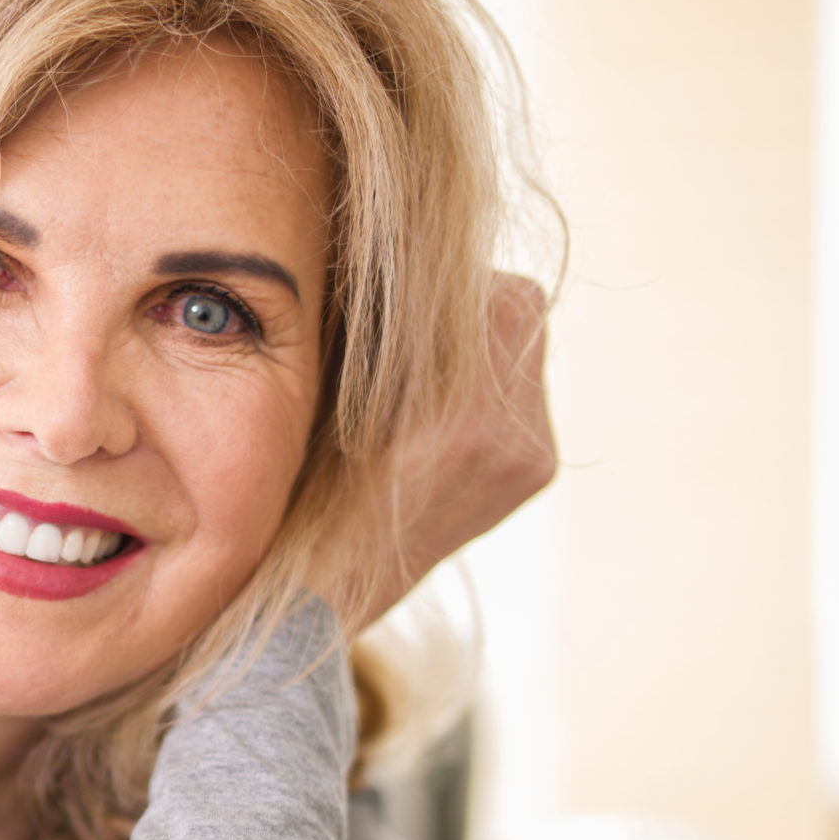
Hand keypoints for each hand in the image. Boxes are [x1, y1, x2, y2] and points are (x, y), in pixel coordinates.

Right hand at [315, 271, 554, 631]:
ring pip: (526, 349)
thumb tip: (384, 253)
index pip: (490, 293)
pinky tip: (440, 408)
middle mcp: (511, 440)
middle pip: (521, 310)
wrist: (330, 586)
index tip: (410, 283)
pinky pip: (525, 394)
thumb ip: (374, 327)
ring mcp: (531, 457)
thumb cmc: (301, 485)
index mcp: (458, 419)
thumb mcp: (325, 394)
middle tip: (420, 315)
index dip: (447, 277)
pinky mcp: (537, 469)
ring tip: (425, 369)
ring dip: (482, 341)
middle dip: (471, 301)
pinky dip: (488, 384)